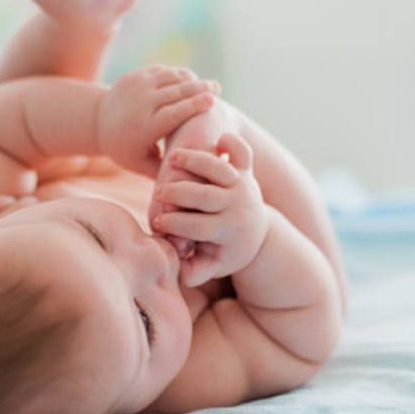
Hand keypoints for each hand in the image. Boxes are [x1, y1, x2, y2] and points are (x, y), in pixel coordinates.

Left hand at [97, 65, 218, 176]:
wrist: (98, 122)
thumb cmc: (125, 149)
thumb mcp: (140, 165)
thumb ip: (165, 170)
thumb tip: (194, 180)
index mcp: (142, 127)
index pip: (172, 113)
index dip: (193, 106)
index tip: (212, 101)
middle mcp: (139, 103)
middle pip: (175, 92)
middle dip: (199, 89)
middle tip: (217, 89)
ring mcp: (136, 86)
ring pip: (170, 78)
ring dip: (192, 80)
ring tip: (210, 86)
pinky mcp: (136, 75)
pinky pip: (163, 72)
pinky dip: (179, 75)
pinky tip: (192, 82)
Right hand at [151, 132, 267, 286]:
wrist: (257, 232)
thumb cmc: (225, 250)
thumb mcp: (213, 265)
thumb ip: (195, 272)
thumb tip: (178, 272)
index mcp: (229, 231)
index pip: (199, 226)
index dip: (175, 224)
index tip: (157, 223)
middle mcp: (237, 206)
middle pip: (208, 196)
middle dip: (180, 193)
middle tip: (159, 192)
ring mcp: (242, 186)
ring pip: (220, 169)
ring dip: (195, 161)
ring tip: (171, 158)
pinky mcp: (246, 170)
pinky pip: (243, 152)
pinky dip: (232, 143)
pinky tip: (216, 140)